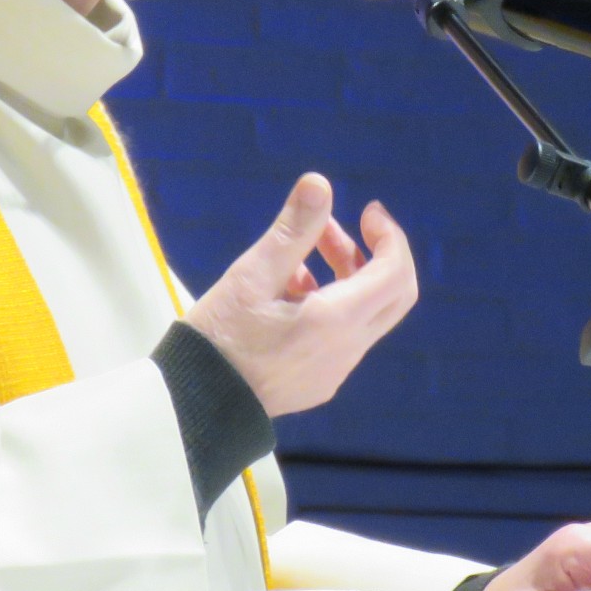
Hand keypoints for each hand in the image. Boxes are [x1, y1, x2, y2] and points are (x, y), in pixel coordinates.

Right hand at [182, 173, 416, 416]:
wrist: (194, 407)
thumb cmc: (220, 337)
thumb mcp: (252, 275)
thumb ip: (292, 230)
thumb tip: (320, 183)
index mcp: (339, 322)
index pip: (396, 273)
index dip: (390, 236)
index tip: (367, 211)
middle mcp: (347, 350)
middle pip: (391, 295)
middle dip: (370, 253)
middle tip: (331, 229)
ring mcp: (334, 371)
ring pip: (363, 315)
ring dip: (343, 277)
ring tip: (296, 255)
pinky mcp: (316, 383)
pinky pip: (340, 337)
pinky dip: (329, 305)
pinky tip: (285, 293)